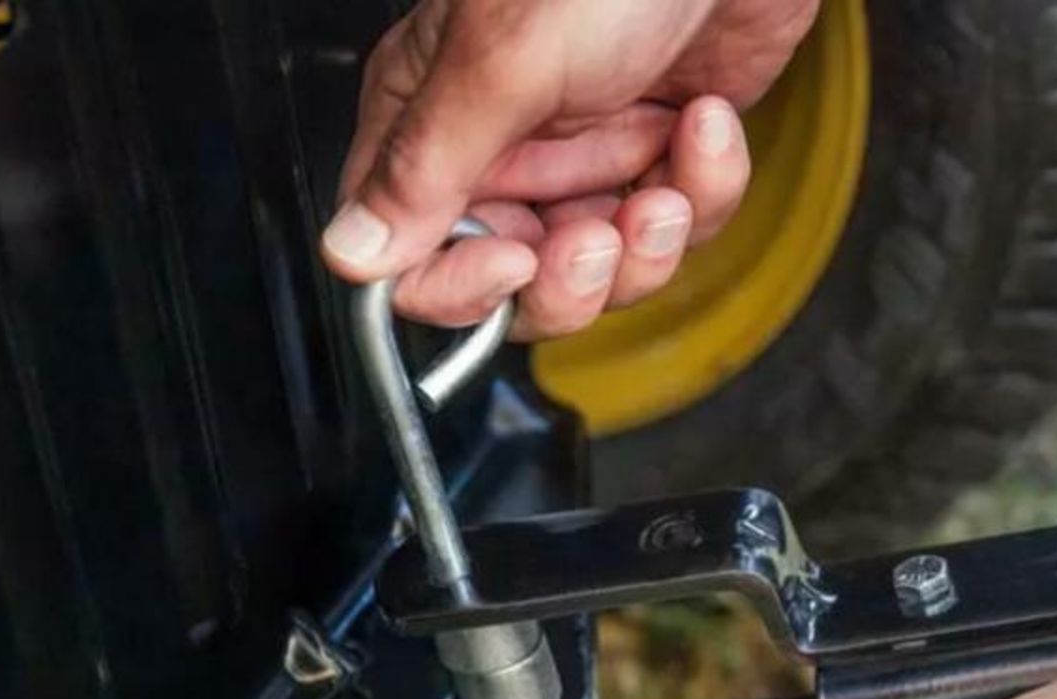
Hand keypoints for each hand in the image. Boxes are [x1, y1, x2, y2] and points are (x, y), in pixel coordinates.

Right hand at [322, 0, 818, 338]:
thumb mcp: (505, 59)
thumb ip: (426, 164)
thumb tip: (349, 251)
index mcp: (435, 115)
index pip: (411, 252)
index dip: (463, 281)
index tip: (513, 258)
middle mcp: (506, 145)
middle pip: (515, 279)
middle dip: (572, 276)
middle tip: (603, 233)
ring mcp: (590, 151)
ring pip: (603, 269)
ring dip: (647, 242)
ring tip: (668, 182)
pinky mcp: (666, 151)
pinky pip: (679, 221)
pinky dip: (706, 187)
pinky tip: (707, 121)